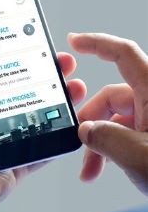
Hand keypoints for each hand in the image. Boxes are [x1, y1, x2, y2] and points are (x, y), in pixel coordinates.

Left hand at [0, 22, 86, 208]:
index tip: (16, 29)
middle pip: (9, 83)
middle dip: (34, 67)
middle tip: (56, 55)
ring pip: (30, 109)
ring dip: (53, 94)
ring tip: (71, 80)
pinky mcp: (11, 159)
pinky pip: (40, 143)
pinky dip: (57, 130)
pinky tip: (72, 113)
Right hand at [69, 33, 147, 194]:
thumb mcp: (138, 157)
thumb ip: (105, 138)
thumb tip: (87, 130)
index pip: (124, 55)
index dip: (97, 43)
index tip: (74, 42)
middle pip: (114, 96)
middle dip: (92, 121)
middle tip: (80, 146)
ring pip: (119, 119)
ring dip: (101, 142)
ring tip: (92, 170)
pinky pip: (130, 134)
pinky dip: (115, 149)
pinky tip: (107, 169)